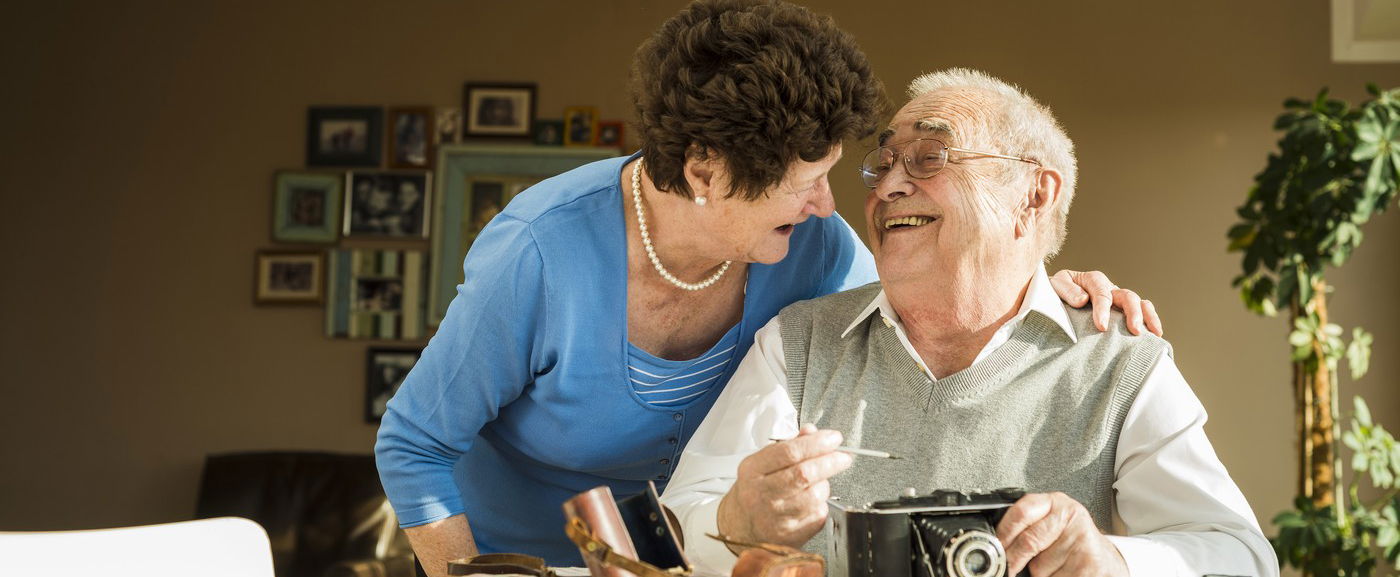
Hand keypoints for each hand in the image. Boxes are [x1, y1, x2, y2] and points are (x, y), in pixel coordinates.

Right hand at [716, 425, 852, 548]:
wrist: (741, 526)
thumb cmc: (755, 491)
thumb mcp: (762, 462)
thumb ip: (789, 445)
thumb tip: (812, 433)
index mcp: (753, 470)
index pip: (789, 452)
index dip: (816, 443)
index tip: (833, 438)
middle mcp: (761, 494)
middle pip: (804, 474)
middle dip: (830, 462)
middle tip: (842, 457)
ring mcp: (775, 517)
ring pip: (815, 496)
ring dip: (825, 485)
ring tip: (820, 482)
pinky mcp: (789, 535)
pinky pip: (817, 515)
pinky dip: (820, 505)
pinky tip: (812, 502)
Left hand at [997, 492, 1126, 576]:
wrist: (1106, 560)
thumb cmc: (1072, 543)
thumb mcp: (1051, 525)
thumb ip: (1028, 528)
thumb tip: (999, 546)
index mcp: (1056, 503)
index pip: (1022, 512)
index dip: (1004, 532)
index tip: (996, 547)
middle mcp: (1070, 517)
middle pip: (1029, 541)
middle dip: (1013, 559)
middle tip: (1009, 567)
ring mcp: (1082, 540)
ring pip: (1040, 566)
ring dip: (1038, 574)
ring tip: (1052, 566)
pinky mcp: (1090, 563)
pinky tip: (1062, 573)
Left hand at [1050, 269, 1162, 336]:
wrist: (1050, 298)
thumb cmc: (1051, 294)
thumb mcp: (1053, 287)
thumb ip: (1066, 290)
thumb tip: (1083, 299)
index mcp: (1091, 280)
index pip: (1101, 293)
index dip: (1103, 309)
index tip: (1101, 326)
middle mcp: (1108, 288)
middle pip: (1127, 296)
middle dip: (1132, 313)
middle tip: (1134, 330)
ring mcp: (1117, 299)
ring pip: (1139, 303)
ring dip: (1147, 317)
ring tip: (1153, 334)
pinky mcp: (1120, 311)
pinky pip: (1141, 311)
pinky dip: (1151, 321)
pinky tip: (1155, 336)